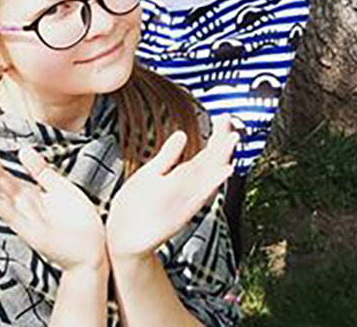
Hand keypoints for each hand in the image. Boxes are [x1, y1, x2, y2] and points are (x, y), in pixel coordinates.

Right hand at [0, 136, 107, 273]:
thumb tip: (23, 150)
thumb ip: (41, 171)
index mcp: (29, 194)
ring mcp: (24, 219)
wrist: (92, 250)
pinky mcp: (31, 232)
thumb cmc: (78, 221)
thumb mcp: (59, 187)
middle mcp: (22, 206)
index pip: (4, 172)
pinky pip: (11, 215)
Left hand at [106, 117, 238, 258]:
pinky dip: (207, 189)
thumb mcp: (151, 173)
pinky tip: (217, 179)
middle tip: (234, 131)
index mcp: (180, 178)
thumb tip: (182, 134)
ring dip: (218, 166)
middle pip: (207, 165)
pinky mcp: (175, 217)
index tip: (225, 118)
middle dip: (221, 148)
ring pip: (203, 180)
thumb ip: (168, 155)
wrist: (122, 239)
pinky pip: (194, 201)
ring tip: (231, 148)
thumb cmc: (136, 206)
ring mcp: (181, 203)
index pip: (203, 153)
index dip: (215, 136)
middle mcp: (184, 190)